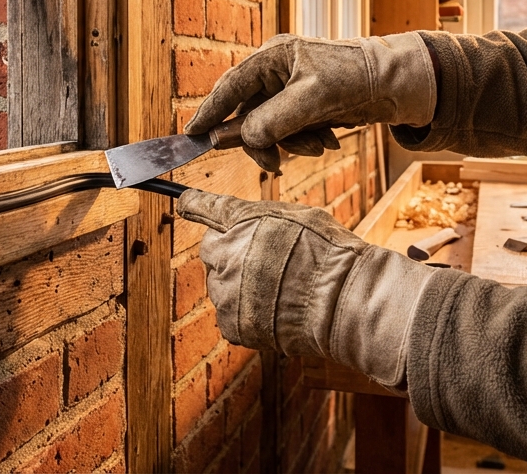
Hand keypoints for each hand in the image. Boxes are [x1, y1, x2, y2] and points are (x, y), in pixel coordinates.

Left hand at [177, 189, 435, 390]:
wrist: (341, 301)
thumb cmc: (328, 254)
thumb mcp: (296, 214)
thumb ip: (256, 214)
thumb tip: (231, 213)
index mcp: (241, 222)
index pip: (206, 208)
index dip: (194, 204)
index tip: (185, 202)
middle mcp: (225, 255)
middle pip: (212, 250)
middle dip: (230, 252)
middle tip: (265, 260)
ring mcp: (225, 292)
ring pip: (220, 284)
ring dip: (238, 284)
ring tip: (278, 289)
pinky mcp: (231, 324)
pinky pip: (229, 314)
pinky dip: (246, 313)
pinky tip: (275, 308)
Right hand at [184, 32, 436, 172]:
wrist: (397, 84)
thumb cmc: (356, 77)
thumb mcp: (312, 100)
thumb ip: (272, 120)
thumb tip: (241, 138)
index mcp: (272, 57)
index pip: (230, 86)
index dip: (209, 112)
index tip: (191, 135)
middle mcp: (276, 71)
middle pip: (248, 114)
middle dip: (264, 140)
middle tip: (273, 163)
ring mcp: (290, 89)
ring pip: (269, 127)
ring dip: (290, 143)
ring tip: (319, 145)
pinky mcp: (304, 105)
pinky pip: (289, 131)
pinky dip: (304, 141)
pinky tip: (328, 139)